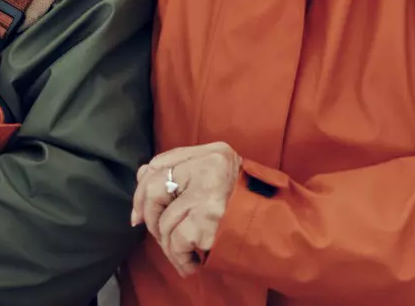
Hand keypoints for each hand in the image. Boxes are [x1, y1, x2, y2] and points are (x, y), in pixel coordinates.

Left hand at [133, 142, 240, 277]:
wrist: (276, 230)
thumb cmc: (243, 207)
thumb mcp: (216, 179)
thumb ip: (182, 173)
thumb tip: (141, 176)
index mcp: (213, 153)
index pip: (162, 162)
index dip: (143, 188)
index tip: (139, 213)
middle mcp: (210, 167)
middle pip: (154, 187)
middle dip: (149, 217)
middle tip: (159, 236)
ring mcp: (208, 193)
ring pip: (163, 221)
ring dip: (168, 245)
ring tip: (183, 252)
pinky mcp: (208, 220)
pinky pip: (176, 241)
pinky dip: (180, 258)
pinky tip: (191, 262)